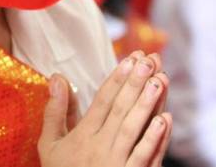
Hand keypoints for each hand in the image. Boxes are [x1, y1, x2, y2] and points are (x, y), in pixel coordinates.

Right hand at [39, 53, 171, 166]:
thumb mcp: (50, 144)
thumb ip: (55, 111)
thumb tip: (57, 77)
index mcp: (83, 135)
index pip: (103, 102)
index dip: (117, 79)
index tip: (130, 59)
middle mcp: (100, 146)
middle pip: (120, 110)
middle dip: (135, 83)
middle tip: (149, 60)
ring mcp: (117, 163)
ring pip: (134, 129)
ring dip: (148, 104)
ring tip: (159, 80)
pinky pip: (144, 157)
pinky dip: (155, 139)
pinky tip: (165, 119)